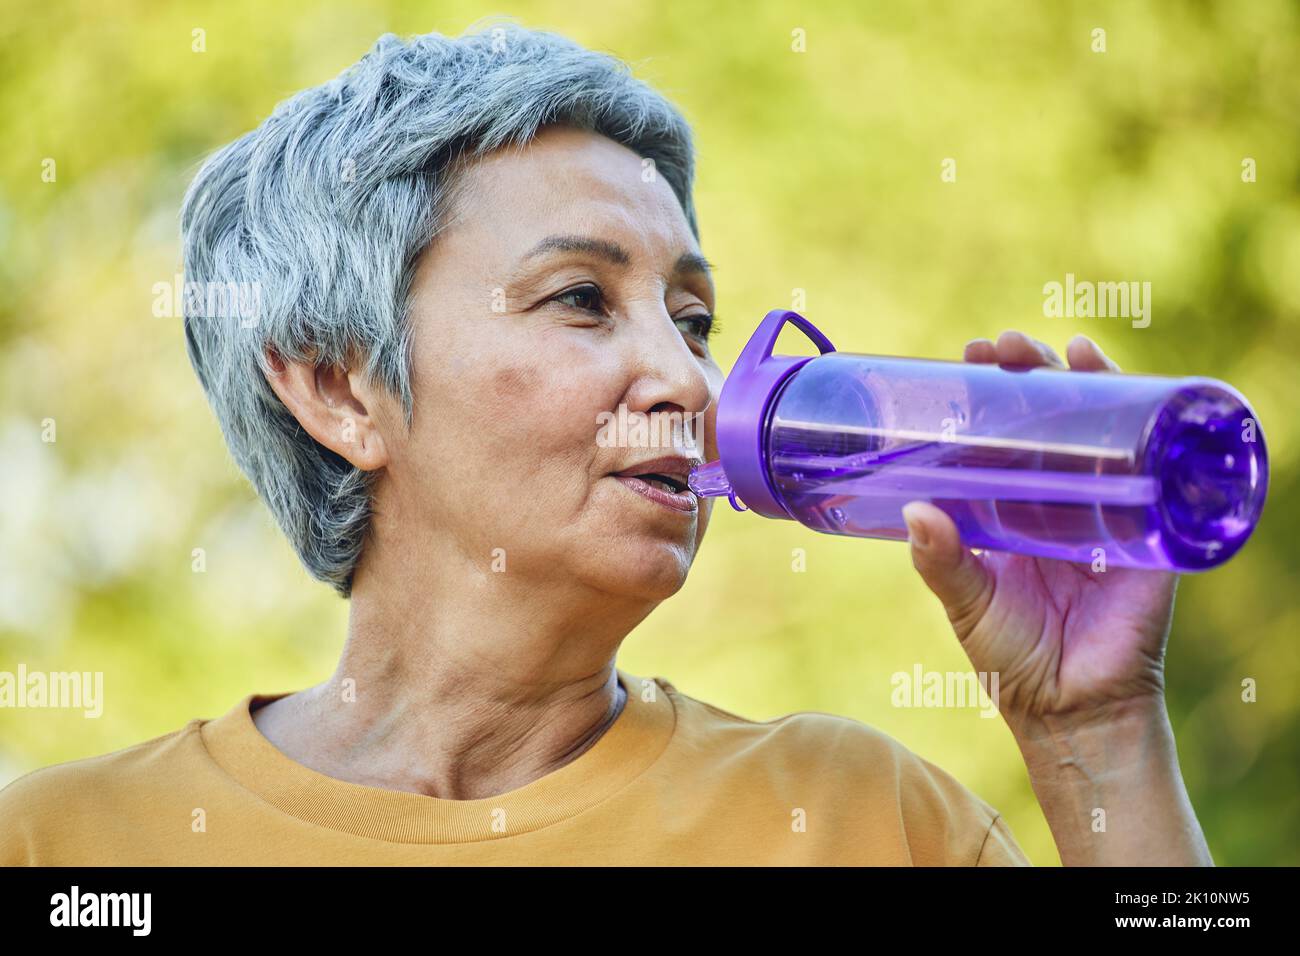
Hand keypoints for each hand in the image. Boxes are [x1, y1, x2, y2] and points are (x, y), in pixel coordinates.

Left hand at [902, 331, 1178, 736]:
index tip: (967, 358)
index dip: (990, 393)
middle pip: (1050, 418)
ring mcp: (1104, 507)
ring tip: (1059, 348)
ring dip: (1083, 381)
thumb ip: (941, 561)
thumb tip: (914, 510)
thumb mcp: (967, 603)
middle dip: (1030, 374)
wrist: (1071, 708)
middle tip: (1002, 347)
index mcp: (1011, 509)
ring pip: (1098, 429)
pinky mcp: (1145, 527)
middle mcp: (1057, 499)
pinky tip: (1126, 384)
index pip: (1002, 433)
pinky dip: (1142, 421)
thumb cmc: (1013, 657)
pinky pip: (1149, 466)